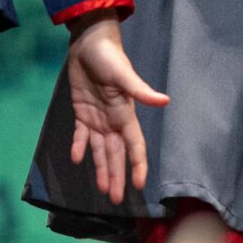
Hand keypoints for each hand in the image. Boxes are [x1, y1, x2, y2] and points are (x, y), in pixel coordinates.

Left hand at [63, 16, 168, 203]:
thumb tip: (165, 101)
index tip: (141, 185)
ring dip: (101, 168)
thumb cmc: (109, 57)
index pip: (135, 146)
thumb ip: (141, 91)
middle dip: (117, 176)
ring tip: (103, 190)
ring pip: (100, 150)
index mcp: (125, 115)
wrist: (89, 42)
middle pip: (116, 154)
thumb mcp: (124, 75)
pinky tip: (77, 159)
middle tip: (116, 199)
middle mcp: (113, 121)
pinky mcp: (82, 112)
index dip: (138, 165)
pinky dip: (79, 147)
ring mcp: (97, 118)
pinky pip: (81, 135)